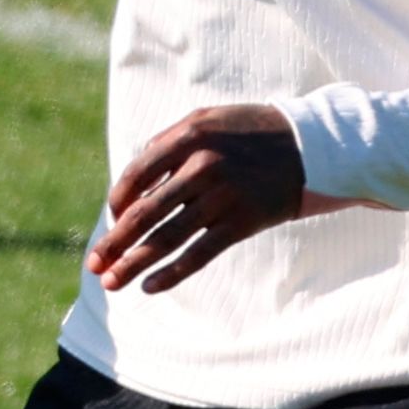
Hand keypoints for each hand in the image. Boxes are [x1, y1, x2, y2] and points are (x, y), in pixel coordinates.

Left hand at [85, 105, 305, 293]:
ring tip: (111, 283)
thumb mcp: (210, 120)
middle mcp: (202, 166)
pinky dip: (172, 273)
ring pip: (167, 238)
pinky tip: (150, 287)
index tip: (113, 220)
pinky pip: (199, 254)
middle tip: (94, 266)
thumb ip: (169, 143)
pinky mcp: (242, 221)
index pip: (136, 176)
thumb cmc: (253, 132)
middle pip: (145, 214)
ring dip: (134, 264)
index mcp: (189, 137)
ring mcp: (222, 196)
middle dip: (114, 243)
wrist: (314, 146)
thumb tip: (134, 181)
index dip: (117, 202)